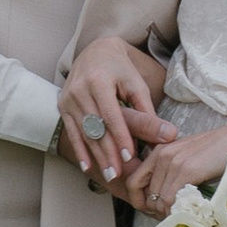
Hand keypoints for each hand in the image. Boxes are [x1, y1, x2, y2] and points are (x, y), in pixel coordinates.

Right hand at [57, 38, 170, 183]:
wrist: (95, 52)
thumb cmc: (120, 69)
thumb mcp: (135, 83)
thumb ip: (145, 107)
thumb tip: (164, 133)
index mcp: (99, 81)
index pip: (111, 115)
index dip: (120, 137)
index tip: (129, 157)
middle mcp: (80, 90)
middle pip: (96, 127)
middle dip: (107, 153)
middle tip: (118, 174)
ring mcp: (68, 99)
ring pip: (84, 133)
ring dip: (96, 156)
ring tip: (109, 174)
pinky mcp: (63, 106)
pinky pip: (72, 132)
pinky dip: (80, 151)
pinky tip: (87, 167)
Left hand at [124, 120, 226, 215]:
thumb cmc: (218, 150)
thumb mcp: (187, 158)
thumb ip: (172, 174)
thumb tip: (164, 203)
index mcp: (159, 151)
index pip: (133, 182)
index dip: (139, 201)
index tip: (152, 211)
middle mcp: (161, 155)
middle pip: (146, 195)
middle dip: (155, 212)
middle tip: (170, 218)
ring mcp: (173, 162)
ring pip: (158, 201)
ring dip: (168, 214)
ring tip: (180, 217)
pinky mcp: (187, 170)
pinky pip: (171, 200)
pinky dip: (177, 211)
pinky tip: (187, 213)